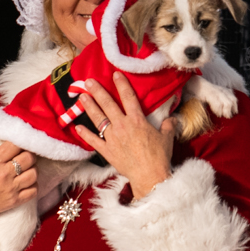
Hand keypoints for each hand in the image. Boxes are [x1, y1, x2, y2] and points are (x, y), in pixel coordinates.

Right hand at [0, 135, 36, 250]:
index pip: (14, 146)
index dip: (20, 142)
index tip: (21, 144)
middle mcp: (3, 175)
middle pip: (28, 158)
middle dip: (30, 155)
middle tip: (26, 155)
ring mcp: (10, 189)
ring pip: (34, 174)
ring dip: (33, 169)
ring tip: (28, 168)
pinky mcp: (15, 201)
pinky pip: (34, 191)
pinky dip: (33, 185)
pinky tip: (27, 182)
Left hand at [73, 75, 173, 197]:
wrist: (149, 176)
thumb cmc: (159, 157)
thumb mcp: (167, 138)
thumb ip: (168, 125)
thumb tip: (172, 119)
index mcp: (137, 121)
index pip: (128, 97)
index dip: (121, 84)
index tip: (115, 74)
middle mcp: (122, 126)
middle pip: (108, 104)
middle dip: (97, 91)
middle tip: (88, 81)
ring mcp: (112, 138)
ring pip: (98, 119)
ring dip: (89, 107)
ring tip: (82, 97)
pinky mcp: (107, 151)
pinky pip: (93, 141)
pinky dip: (85, 134)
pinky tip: (77, 127)